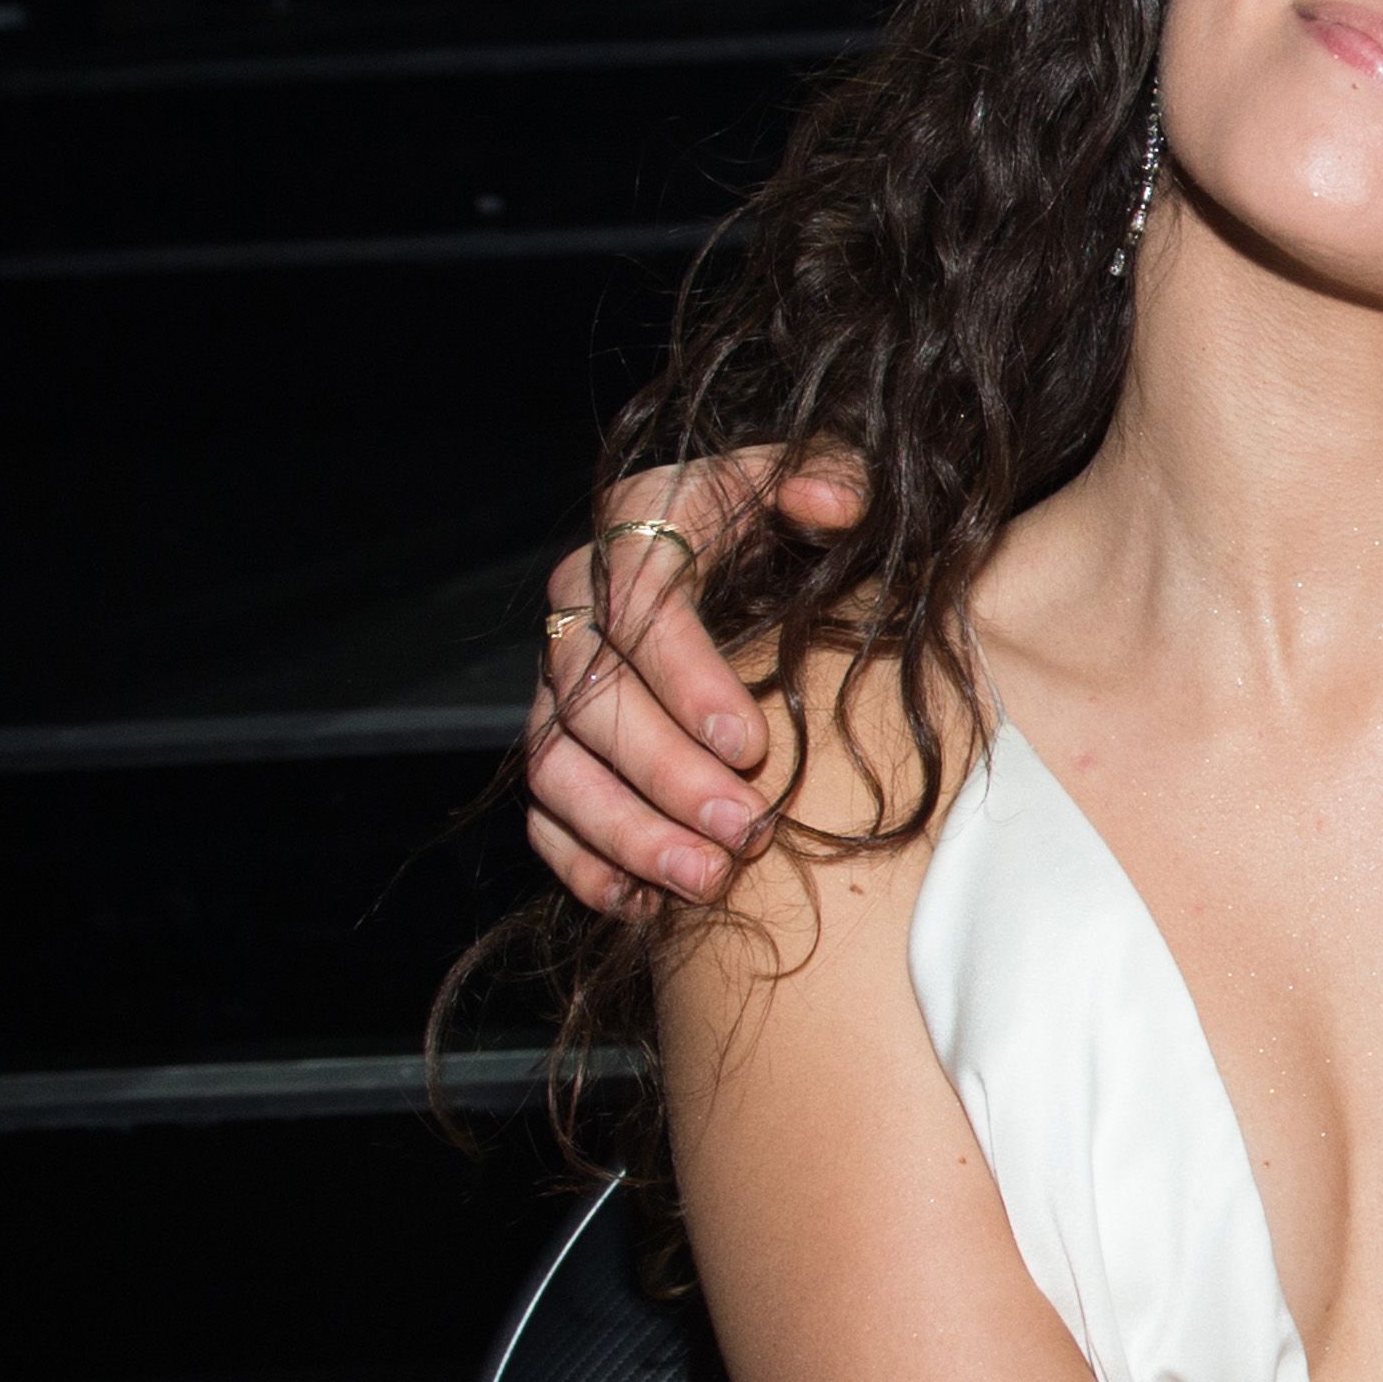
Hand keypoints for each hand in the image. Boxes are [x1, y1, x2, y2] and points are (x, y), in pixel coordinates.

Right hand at [523, 444, 866, 912]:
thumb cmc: (787, 520)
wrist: (746, 564)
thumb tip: (837, 505)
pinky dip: (587, 865)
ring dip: (627, 833)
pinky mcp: (559, 749)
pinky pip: (545, 817)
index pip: (638, 603)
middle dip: (667, 775)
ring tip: (706, 883)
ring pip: (558, 768)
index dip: (686, 677)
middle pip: (592, 702)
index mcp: (637, 530)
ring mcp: (559, 685)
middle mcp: (580, 608)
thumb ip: (832, 475)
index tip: (748, 740)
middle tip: (745, 830)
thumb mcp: (813, 478)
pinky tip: (646, 906)